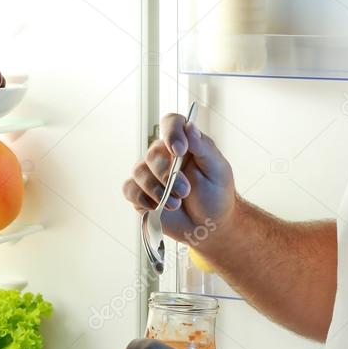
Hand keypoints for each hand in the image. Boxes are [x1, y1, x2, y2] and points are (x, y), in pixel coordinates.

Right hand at [122, 111, 237, 242]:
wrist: (209, 225)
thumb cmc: (216, 194)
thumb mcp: (217, 170)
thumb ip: (204, 148)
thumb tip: (190, 127)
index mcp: (184, 144)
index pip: (171, 123)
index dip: (172, 133)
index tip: (179, 150)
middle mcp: (164, 155)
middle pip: (153, 154)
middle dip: (168, 176)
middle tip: (185, 191)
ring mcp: (150, 174)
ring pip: (140, 172)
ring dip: (158, 191)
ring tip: (175, 204)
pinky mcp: (140, 193)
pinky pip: (130, 189)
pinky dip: (142, 199)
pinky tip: (156, 207)